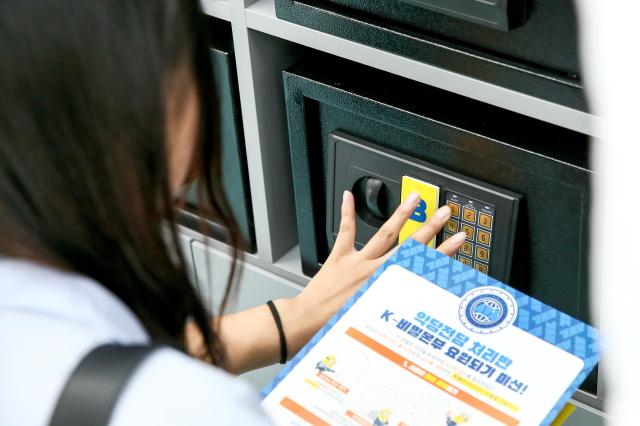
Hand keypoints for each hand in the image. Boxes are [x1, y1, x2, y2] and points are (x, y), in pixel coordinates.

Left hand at [278, 190, 466, 357]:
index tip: (458, 239)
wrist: (308, 322)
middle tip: (445, 213)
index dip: (443, 252)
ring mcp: (358, 261)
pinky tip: (349, 196)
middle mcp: (375, 271)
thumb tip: (410, 299)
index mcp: (386, 286)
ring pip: (384, 234)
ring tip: (413, 198)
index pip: (420, 266)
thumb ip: (393, 304)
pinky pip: (345, 232)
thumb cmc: (338, 325)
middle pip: (408, 245)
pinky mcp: (339, 257)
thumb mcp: (375, 319)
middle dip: (429, 228)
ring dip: (400, 214)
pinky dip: (347, 212)